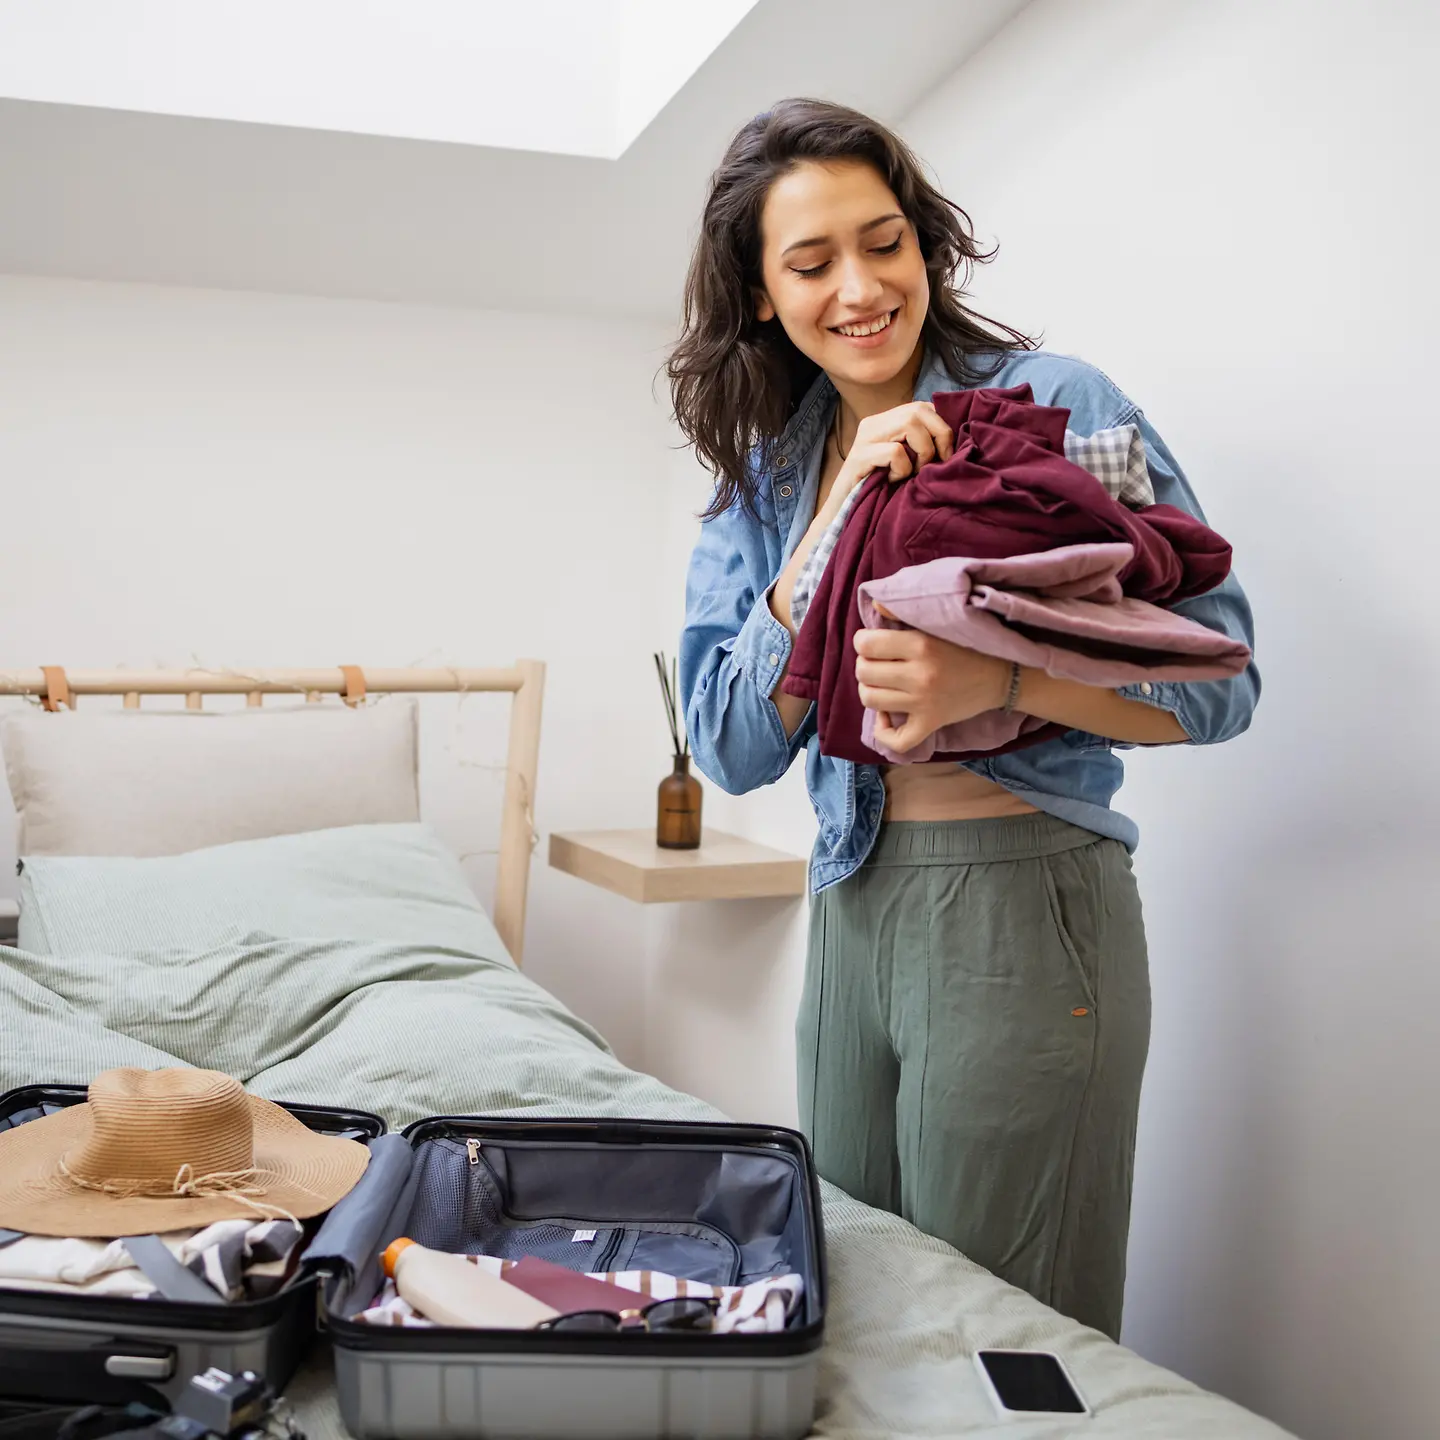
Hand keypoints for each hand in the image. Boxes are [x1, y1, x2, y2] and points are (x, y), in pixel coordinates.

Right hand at [828, 401, 953, 514]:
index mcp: (886, 421)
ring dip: (922, 452)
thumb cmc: (879, 490)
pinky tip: (892, 480)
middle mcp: (874, 424)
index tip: (946, 454)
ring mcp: (864, 438)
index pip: (923, 406)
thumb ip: (921, 446)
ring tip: (912, 473)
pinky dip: (902, 469)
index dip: (942, 427)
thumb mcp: (906, 463)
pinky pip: (895, 452)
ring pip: (909, 424)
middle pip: (919, 410)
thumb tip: (955, 442)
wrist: (844, 513)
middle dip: (939, 436)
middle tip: (936, 464)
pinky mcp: (858, 457)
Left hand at [854, 617, 1010, 754]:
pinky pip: (897, 739)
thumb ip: (904, 612)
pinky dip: (883, 731)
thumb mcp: (937, 624)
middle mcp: (920, 675)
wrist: (1001, 676)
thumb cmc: (967, 646)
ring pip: (870, 700)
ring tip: (880, 683)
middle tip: (877, 662)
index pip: (867, 644)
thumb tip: (874, 604)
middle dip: (864, 665)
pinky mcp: (931, 724)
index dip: (863, 641)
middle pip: (864, 673)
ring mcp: (924, 703)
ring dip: (868, 690)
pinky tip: (886, 715)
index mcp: (921, 645)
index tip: (872, 642)